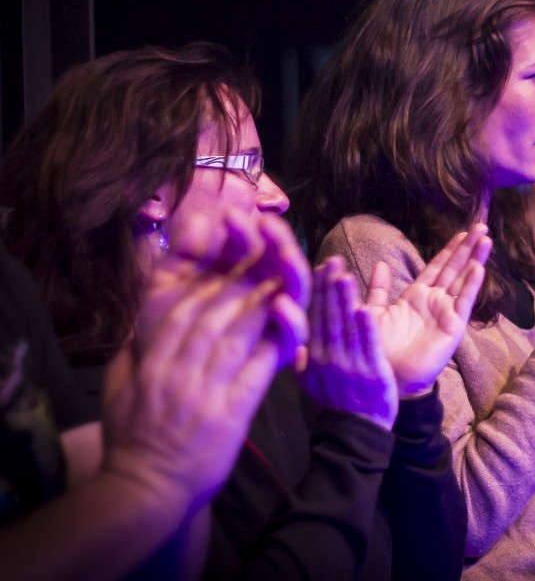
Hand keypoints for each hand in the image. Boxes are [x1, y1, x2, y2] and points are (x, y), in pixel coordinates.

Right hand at [104, 209, 300, 512]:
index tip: (229, 225)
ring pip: (242, 321)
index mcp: (150, 348)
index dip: (207, 254)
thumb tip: (155, 299)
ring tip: (289, 257)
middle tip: (269, 228)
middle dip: (246, 258)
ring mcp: (205, 382)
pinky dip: (278, 335)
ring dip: (268, 286)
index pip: (182, 290)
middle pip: (217, 296)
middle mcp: (177, 359)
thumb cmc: (132, 434)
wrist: (146, 489)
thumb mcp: (121, 377)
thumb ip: (137, 339)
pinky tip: (291, 311)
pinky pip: (261, 363)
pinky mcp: (233, 407)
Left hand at [149, 209, 310, 365]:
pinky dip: (292, 319)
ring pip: (296, 291)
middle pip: (280, 261)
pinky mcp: (278, 352)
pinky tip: (279, 305)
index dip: (244, 230)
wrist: (156, 399)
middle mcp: (261, 294)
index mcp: (236, 275)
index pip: (251, 245)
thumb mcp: (165, 292)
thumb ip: (181, 256)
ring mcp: (273, 322)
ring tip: (284, 253)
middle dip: (277, 240)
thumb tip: (199, 220)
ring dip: (294, 270)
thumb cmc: (165, 340)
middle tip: (267, 225)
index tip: (229, 216)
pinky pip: (294, 335)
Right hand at [301, 256, 398, 429]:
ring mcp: (350, 364)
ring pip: (346, 327)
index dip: (318, 293)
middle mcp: (329, 357)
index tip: (320, 268)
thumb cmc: (337, 402)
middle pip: (328, 317)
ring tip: (344, 276)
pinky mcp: (371, 371)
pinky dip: (365, 328)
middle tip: (331, 260)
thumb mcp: (311, 383)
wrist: (358, 431)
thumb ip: (302, 361)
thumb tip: (292, 342)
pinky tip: (363, 309)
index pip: (316, 318)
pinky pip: (367, 346)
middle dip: (329, 288)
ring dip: (345, 300)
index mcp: (315, 357)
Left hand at [364, 224, 491, 397]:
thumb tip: (381, 263)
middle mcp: (435, 302)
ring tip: (486, 239)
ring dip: (474, 259)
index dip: (449, 249)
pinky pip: (463, 302)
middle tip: (481, 226)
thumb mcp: (373, 312)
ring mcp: (446, 313)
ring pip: (463, 280)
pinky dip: (471, 284)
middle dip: (467, 247)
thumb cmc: (380, 348)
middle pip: (455, 268)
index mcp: (417, 296)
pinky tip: (478, 267)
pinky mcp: (453, 327)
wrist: (387, 376)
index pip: (437, 267)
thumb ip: (378, 289)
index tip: (462, 232)